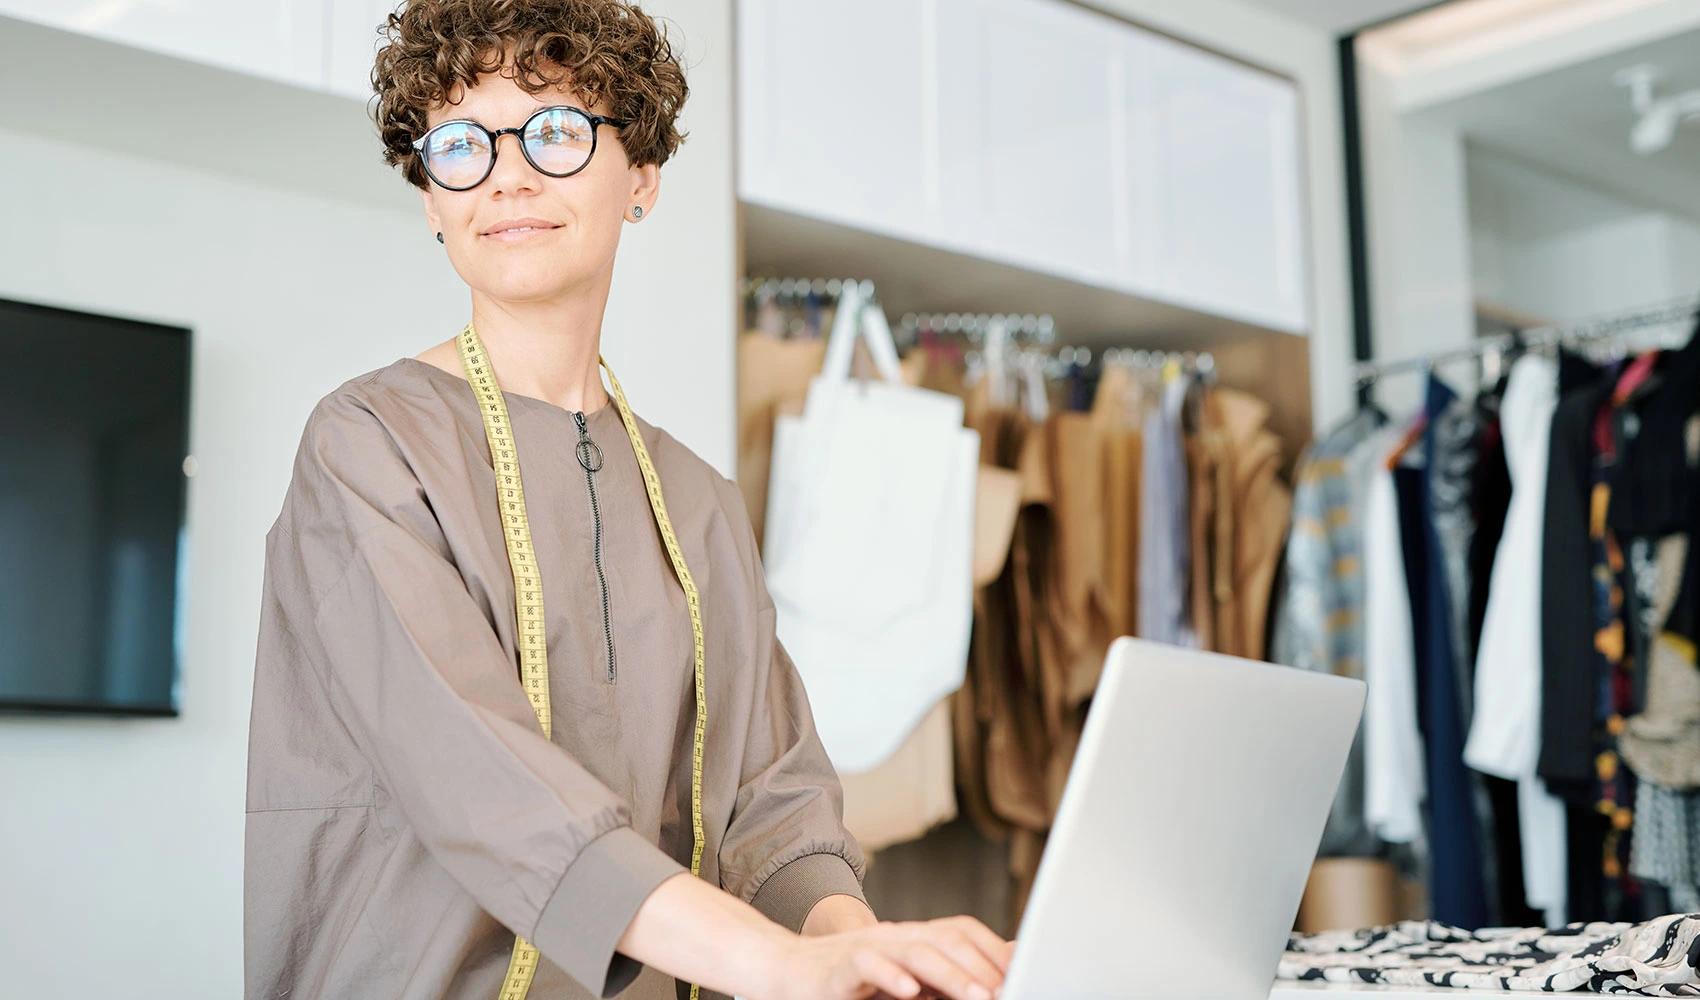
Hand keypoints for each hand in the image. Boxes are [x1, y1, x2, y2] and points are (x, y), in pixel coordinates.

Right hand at [764, 915, 1014, 999]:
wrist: (784, 973)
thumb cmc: (849, 982)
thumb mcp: (903, 979)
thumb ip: (943, 976)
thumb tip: (999, 969)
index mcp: (912, 937)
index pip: (961, 930)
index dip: (993, 950)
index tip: (1023, 973)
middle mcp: (893, 936)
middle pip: (944, 938)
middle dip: (980, 965)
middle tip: (1007, 991)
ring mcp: (866, 947)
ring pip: (913, 950)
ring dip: (949, 974)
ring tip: (977, 996)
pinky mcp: (838, 967)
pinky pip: (866, 964)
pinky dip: (890, 976)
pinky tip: (910, 992)